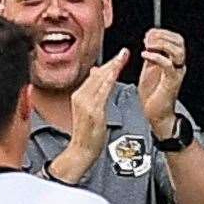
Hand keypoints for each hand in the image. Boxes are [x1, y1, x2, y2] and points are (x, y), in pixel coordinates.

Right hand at [50, 48, 128, 182]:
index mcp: (79, 96)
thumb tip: (97, 76)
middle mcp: (80, 97)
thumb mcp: (89, 110)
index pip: (95, 76)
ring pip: (100, 80)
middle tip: (124, 53)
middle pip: (98, 75)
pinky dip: (110, 80)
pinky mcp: (93, 110)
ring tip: (123, 58)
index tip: (118, 56)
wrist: (81, 151)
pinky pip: (103, 91)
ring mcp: (86, 103)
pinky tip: (116, 72)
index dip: (107, 65)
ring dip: (113, 67)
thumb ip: (93, 94)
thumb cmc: (87, 135)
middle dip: (112, 63)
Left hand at [138, 28, 186, 138]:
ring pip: (177, 50)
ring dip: (161, 44)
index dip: (161, 32)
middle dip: (162, 36)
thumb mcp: (150, 68)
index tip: (147, 36)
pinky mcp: (171, 82)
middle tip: (147, 40)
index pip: (175, 38)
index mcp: (173, 60)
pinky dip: (156, 56)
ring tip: (147, 46)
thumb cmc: (153, 95)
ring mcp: (176, 73)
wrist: (156, 115)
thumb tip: (147, 41)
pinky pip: (168, 64)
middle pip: (179, 41)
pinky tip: (145, 55)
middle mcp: (177, 65)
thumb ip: (151, 55)